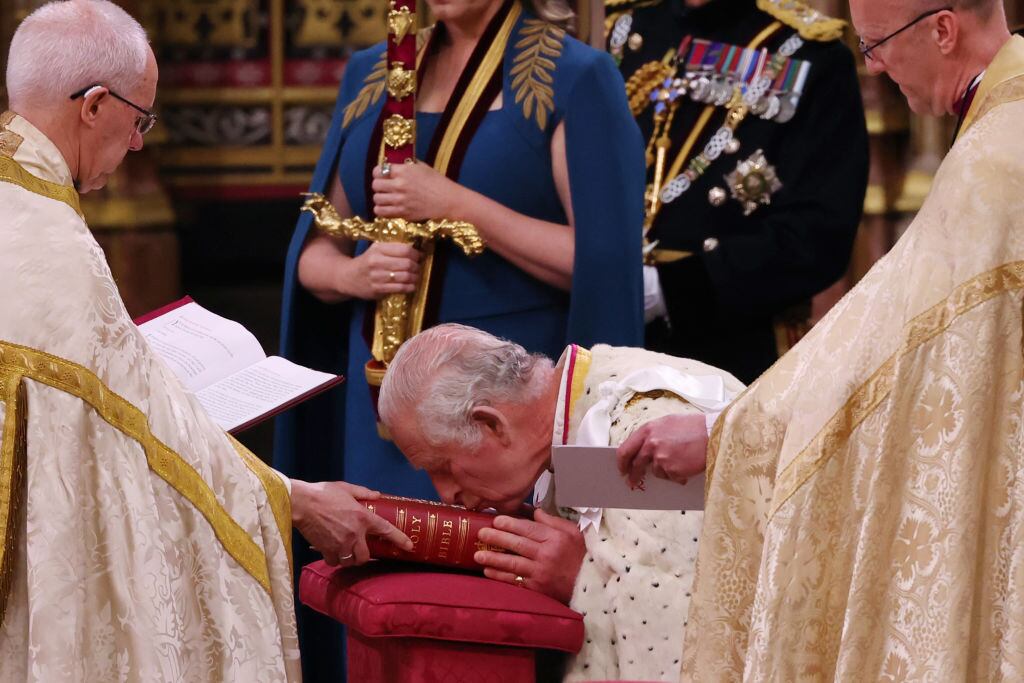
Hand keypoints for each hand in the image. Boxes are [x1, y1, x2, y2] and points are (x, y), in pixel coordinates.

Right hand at [290, 480, 412, 565]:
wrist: (301, 503)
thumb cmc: (323, 493)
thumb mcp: (346, 488)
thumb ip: (363, 493)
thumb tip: (377, 495)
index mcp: (362, 517)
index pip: (386, 530)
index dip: (400, 540)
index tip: (409, 547)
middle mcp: (354, 534)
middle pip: (365, 556)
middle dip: (365, 556)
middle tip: (361, 550)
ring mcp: (340, 544)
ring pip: (350, 561)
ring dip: (349, 559)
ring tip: (346, 551)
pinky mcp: (326, 550)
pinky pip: (334, 562)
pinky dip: (334, 559)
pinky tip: (332, 551)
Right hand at [342, 241, 420, 299]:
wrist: (347, 277)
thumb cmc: (366, 262)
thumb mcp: (376, 250)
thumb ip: (393, 249)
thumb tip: (416, 250)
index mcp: (378, 248)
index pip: (405, 250)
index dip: (416, 254)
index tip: (418, 257)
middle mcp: (377, 261)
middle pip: (407, 264)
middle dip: (416, 266)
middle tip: (417, 268)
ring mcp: (377, 276)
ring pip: (405, 277)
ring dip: (415, 278)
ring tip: (415, 277)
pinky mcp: (377, 289)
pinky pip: (400, 288)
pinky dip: (410, 287)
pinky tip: (411, 286)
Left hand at [371, 161, 466, 221]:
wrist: (447, 200)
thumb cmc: (436, 181)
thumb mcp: (421, 167)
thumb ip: (405, 165)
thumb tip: (393, 164)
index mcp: (403, 171)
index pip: (378, 171)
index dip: (378, 173)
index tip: (382, 175)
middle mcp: (399, 186)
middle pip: (375, 185)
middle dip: (379, 185)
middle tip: (384, 187)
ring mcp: (400, 201)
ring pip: (377, 199)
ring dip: (380, 198)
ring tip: (386, 198)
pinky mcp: (402, 213)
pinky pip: (381, 212)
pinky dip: (381, 210)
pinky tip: (387, 207)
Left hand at [474, 509, 585, 603]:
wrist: (591, 585)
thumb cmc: (581, 555)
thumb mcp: (572, 532)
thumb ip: (551, 520)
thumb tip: (533, 510)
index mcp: (556, 538)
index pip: (528, 529)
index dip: (510, 524)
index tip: (496, 520)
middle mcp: (547, 554)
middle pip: (517, 544)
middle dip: (496, 538)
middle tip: (481, 533)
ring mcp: (541, 573)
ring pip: (513, 563)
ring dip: (493, 559)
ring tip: (477, 555)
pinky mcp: (538, 588)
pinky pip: (515, 581)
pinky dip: (500, 576)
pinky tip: (488, 572)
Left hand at [617, 413, 708, 486]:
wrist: (713, 433)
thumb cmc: (694, 427)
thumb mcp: (667, 423)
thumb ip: (652, 435)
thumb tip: (641, 450)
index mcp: (648, 430)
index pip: (625, 449)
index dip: (622, 461)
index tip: (622, 469)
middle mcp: (651, 444)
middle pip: (636, 464)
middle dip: (633, 475)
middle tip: (632, 481)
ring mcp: (661, 458)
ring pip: (656, 472)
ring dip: (665, 470)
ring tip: (681, 460)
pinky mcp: (672, 470)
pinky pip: (671, 477)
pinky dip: (678, 475)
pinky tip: (687, 464)